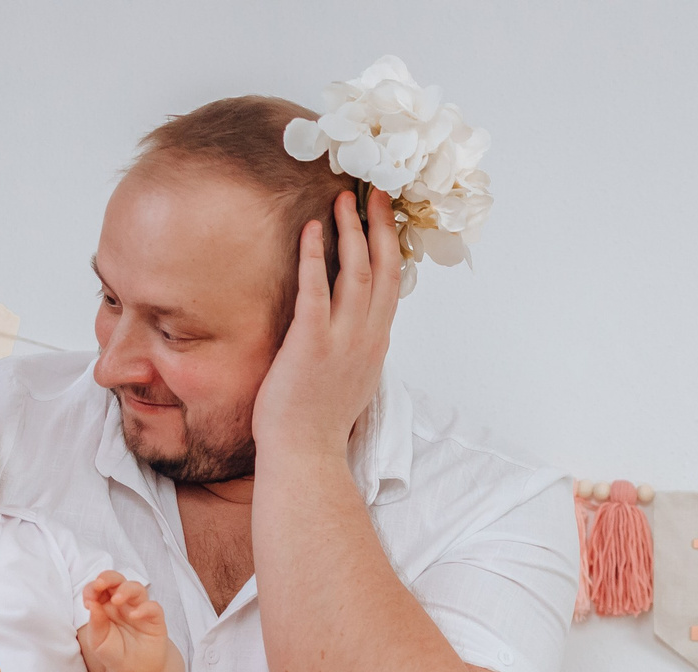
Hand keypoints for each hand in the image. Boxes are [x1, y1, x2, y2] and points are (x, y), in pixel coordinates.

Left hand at [82, 571, 168, 668]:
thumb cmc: (115, 654)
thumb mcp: (98, 642)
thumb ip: (95, 623)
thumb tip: (92, 604)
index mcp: (105, 605)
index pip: (99, 588)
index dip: (92, 588)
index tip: (88, 601)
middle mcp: (123, 604)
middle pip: (117, 580)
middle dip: (108, 577)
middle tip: (100, 584)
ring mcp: (139, 609)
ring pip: (137, 588)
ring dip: (125, 589)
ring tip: (116, 600)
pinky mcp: (155, 619)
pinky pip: (153, 607)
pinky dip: (144, 608)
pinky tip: (134, 616)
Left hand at [251, 188, 399, 463]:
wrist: (305, 455)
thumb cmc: (318, 421)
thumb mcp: (350, 378)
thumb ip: (356, 346)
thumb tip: (354, 325)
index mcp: (376, 344)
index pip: (392, 285)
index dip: (391, 245)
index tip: (386, 216)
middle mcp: (366, 338)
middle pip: (383, 270)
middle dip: (380, 226)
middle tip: (374, 191)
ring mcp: (342, 342)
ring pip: (357, 274)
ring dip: (352, 232)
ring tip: (343, 199)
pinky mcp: (311, 345)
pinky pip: (317, 291)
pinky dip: (316, 257)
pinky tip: (311, 230)